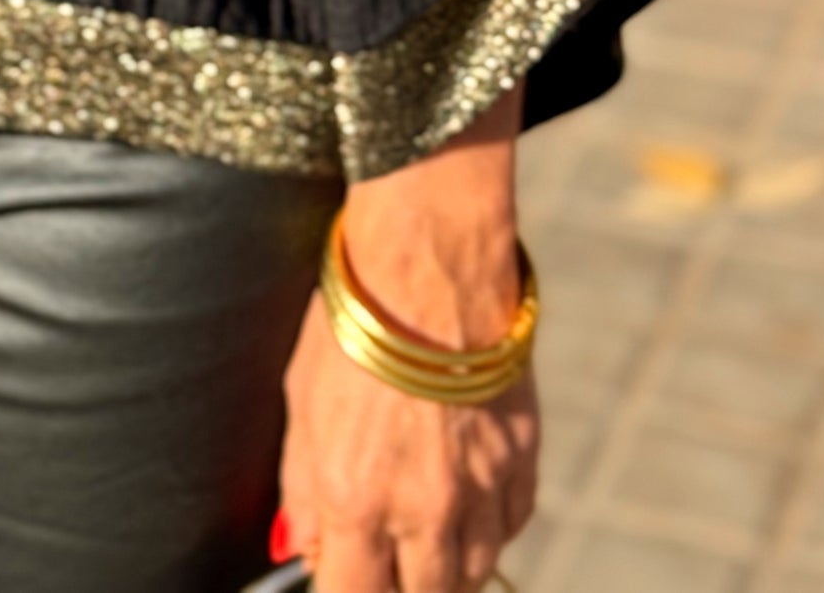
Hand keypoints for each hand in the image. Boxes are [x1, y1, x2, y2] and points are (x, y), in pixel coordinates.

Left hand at [278, 91, 538, 589]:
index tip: (337, 576)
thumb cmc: (354, 323)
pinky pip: (510, 528)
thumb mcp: (301, 402)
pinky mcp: (521, 464)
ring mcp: (480, 491)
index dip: (342, 590)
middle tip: (381, 558)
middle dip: (396, 586)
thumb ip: (302, 487)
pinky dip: (487, 528)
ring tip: (419, 533)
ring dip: (444, 568)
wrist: (430, 264)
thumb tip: (304, 547)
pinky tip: (463, 497)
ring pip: (472, 576)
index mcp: (358, 499)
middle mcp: (425, 511)